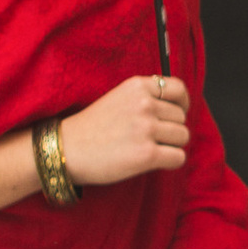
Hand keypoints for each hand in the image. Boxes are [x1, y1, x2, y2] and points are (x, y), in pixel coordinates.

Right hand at [61, 74, 189, 187]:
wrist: (64, 150)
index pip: (178, 89)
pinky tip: (152, 162)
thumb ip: (146, 98)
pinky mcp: (147, 154)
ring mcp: (146, 129)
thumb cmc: (92, 127)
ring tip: (147, 149)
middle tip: (147, 138)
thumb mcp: (119, 98)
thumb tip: (180, 108)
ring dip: (170, 146)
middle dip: (170, 130)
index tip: (177, 113)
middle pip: (181, 118)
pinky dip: (170, 162)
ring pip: (182, 137)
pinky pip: (178, 157)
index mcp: (137, 87)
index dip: (182, 103)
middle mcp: (144, 104)